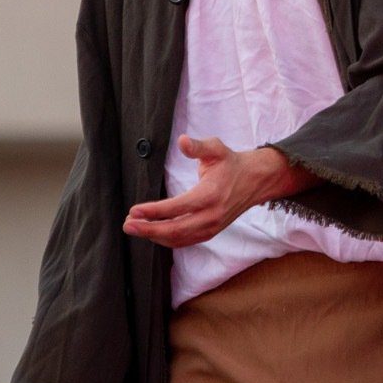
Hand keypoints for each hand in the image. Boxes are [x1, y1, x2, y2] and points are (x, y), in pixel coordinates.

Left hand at [123, 137, 304, 248]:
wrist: (255, 181)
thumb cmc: (231, 163)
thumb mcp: (216, 149)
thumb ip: (198, 146)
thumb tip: (182, 141)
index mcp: (210, 195)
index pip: (177, 208)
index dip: (154, 211)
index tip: (134, 210)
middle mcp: (211, 216)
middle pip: (175, 230)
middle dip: (148, 229)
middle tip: (127, 225)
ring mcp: (212, 228)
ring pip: (178, 239)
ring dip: (154, 237)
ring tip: (134, 228)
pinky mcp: (211, 232)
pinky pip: (185, 241)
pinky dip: (167, 240)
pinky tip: (152, 233)